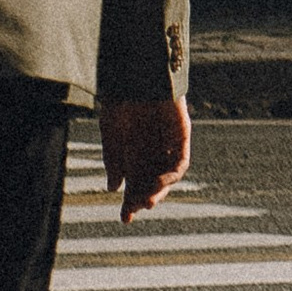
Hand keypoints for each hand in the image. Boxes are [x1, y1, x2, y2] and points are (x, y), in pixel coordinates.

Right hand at [99, 96, 190, 221]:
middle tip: (136, 209)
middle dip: (143, 199)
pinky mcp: (181, 135)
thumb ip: (113, 158)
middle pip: (150, 184)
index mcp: (133, 152)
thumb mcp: (110, 130)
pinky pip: (180, 162)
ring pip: (167, 177)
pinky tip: (159, 182)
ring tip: (147, 201)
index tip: (124, 219)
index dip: (130, 202)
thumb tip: (113, 188)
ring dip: (158, 192)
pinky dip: (170, 175)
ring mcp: (167, 145)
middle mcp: (151, 151)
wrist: (138, 71)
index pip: (134, 184)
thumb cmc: (121, 97)